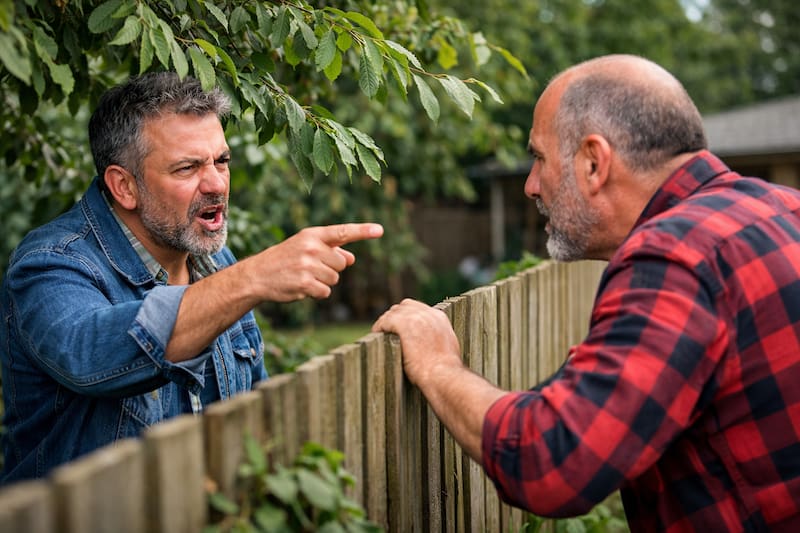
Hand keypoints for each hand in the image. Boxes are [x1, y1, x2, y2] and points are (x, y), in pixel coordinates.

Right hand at [252, 223, 382, 301]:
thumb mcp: (306, 248)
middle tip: (309, 268)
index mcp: (313, 235)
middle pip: (341, 263)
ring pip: (335, 279)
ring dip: (323, 282)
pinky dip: (317, 293)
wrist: (257, 275)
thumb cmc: (285, 259)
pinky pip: (326, 292)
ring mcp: (308, 266)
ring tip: (303, 276)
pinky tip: (301, 287)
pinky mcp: (305, 283)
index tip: (380, 230)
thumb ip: (331, 250)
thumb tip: (351, 258)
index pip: (343, 232)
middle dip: (330, 269)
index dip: (363, 231)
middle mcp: (311, 247)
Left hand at [372, 298, 462, 386]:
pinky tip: (376, 334)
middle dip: (396, 316)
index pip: (417, 308)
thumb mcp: (447, 347)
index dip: (407, 316)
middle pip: (405, 307)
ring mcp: (416, 318)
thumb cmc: (445, 370)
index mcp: (439, 318)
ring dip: (386, 322)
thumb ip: (437, 338)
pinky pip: (385, 321)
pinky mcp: (404, 325)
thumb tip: (429, 342)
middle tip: (388, 328)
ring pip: (394, 312)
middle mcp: (428, 314)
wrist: (443, 375)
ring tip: (380, 332)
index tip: (400, 326)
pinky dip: (379, 327)